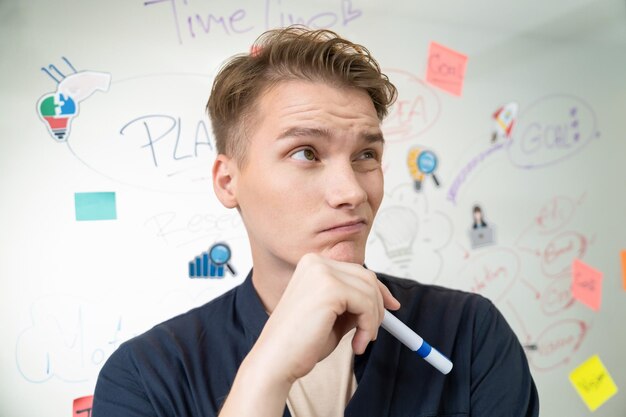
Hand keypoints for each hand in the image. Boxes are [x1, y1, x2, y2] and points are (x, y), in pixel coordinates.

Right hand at [248, 253, 400, 384]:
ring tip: (360, 343)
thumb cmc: (299, 344)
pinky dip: (369, 327)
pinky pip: (366, 304)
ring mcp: (322, 272)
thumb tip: (381, 301)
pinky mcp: (330, 288)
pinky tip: (356, 345)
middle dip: (379, 305)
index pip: (356, 270)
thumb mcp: (332, 317)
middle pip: (366, 276)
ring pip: (369, 291)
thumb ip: (352, 304)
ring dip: (372, 321)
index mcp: (312, 265)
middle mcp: (315, 263)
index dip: (378, 289)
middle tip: (374, 332)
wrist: (275, 362)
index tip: (392, 306)